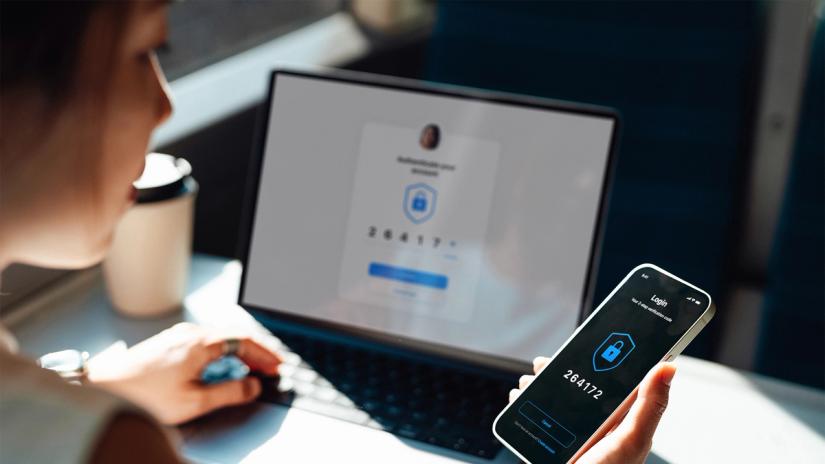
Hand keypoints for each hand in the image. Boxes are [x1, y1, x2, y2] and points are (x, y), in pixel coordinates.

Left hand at [88, 322, 280, 424]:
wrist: (105, 387)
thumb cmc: (144, 395)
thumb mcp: (194, 402)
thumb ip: (229, 393)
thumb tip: (252, 386)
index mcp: (202, 343)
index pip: (245, 341)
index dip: (265, 354)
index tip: (277, 366)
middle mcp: (192, 333)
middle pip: (235, 335)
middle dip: (256, 351)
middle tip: (270, 366)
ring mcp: (179, 335)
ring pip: (221, 336)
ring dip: (240, 350)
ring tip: (250, 367)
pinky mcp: (169, 342)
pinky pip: (206, 340)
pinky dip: (224, 350)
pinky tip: (222, 364)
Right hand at [509, 357, 675, 463]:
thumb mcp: (631, 440)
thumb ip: (649, 406)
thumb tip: (668, 368)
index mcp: (623, 418)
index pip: (615, 379)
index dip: (602, 358)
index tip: (587, 342)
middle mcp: (599, 423)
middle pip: (580, 386)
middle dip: (560, 370)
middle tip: (544, 364)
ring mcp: (575, 433)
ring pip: (556, 399)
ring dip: (538, 385)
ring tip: (527, 383)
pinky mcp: (555, 442)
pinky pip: (539, 417)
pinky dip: (525, 404)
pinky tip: (519, 399)